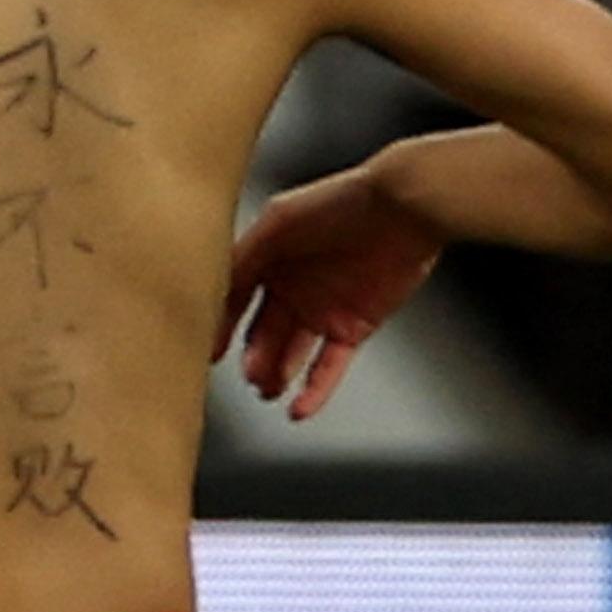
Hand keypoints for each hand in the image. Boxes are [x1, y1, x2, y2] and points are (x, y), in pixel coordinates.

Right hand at [223, 162, 444, 421]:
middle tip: (249, 374)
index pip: (236, 301)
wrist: (404, 210)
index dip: (221, 325)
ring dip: (277, 375)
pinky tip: (299, 409)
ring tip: (267, 389)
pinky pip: (329, 367)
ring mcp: (323, 310)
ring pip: (292, 354)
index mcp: (272, 260)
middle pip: (264, 334)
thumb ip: (242, 254)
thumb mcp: (278, 221)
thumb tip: (213, 284)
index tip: (208, 350)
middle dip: (254, 358)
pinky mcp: (354, 327)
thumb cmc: (345, 202)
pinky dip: (315, 391)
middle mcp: (294, 287)